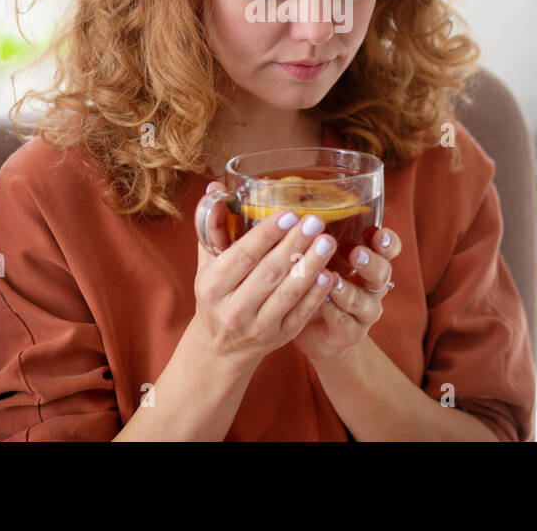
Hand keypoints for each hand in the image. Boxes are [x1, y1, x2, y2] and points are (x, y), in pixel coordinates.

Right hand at [188, 181, 339, 366]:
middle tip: (315, 221)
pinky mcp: (279, 337)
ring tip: (327, 242)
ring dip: (310, 266)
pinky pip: (301, 314)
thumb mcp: (207, 263)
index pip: (242, 255)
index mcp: (212, 286)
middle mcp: (233, 309)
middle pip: (268, 272)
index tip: (288, 214)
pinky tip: (329, 274)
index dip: (266, 235)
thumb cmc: (216, 295)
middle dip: (294, 245)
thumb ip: (213, 226)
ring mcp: (258, 326)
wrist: (221, 347)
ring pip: (288, 293)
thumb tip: (215, 188)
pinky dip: (316, 295)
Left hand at [293, 225, 401, 364]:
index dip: (387, 242)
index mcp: (369, 262)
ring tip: (333, 280)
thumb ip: (320, 238)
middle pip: (382, 273)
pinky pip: (344, 323)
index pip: (388, 248)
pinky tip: (320, 302)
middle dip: (370, 263)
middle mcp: (372, 287)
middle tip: (357, 254)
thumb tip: (300, 209)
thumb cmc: (318, 284)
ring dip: (349, 290)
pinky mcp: (350, 334)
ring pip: (364, 301)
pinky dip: (333, 311)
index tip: (378, 233)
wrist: (316, 333)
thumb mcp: (323, 258)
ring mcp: (364, 312)